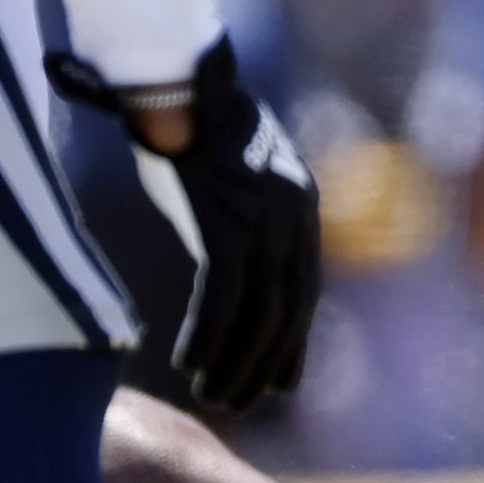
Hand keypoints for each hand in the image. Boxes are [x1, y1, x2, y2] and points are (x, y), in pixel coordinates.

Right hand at [103, 39, 324, 414]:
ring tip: (214, 395)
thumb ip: (246, 215)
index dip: (294, 340)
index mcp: (299, 204)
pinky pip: (222, 299)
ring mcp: (263, 220)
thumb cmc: (195, 124)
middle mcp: (293, 215)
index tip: (281, 378)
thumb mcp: (238, 175)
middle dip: (268, 363)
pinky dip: (207, 338)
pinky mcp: (225, 223)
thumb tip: (234, 251)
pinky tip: (188, 363)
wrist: (178, 81)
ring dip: (236, 363)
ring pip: (261, 314)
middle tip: (242, 402)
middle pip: (290, 310)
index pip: (305, 289)